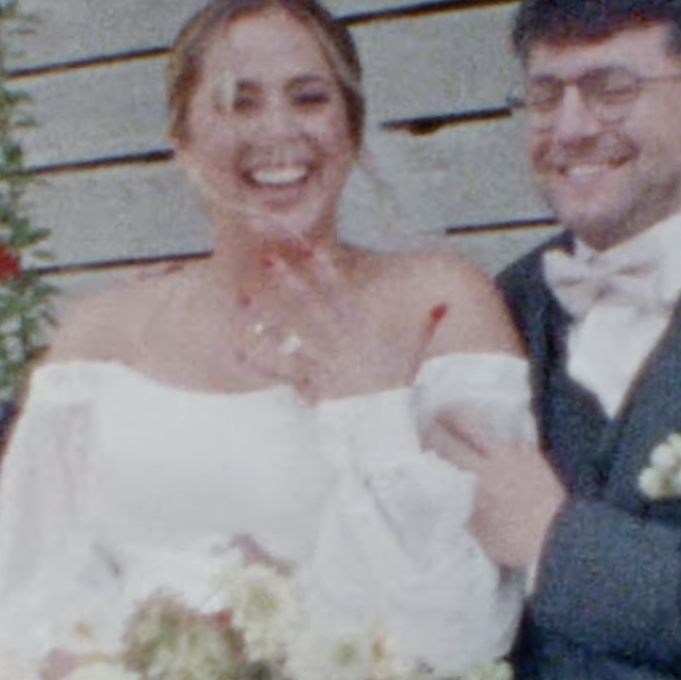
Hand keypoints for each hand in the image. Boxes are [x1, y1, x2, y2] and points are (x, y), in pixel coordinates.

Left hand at [234, 244, 439, 399]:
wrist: (390, 431)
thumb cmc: (398, 388)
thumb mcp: (415, 354)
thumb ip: (426, 326)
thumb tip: (444, 303)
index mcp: (363, 334)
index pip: (344, 296)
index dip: (326, 271)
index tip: (310, 249)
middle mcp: (342, 348)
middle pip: (312, 309)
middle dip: (290, 283)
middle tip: (268, 260)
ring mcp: (325, 369)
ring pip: (291, 339)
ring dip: (266, 318)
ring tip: (243, 299)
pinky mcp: (313, 392)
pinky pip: (282, 377)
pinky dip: (258, 365)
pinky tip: (236, 351)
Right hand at [425, 407, 567, 570]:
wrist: (560, 538)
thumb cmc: (514, 542)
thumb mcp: (477, 531)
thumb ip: (460, 506)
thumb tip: (444, 489)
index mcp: (477, 475)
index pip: (445, 445)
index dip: (428, 434)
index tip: (417, 429)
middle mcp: (496, 456)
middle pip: (467, 422)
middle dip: (448, 414)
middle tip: (435, 413)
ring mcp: (518, 453)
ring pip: (490, 424)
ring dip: (472, 418)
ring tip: (460, 418)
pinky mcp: (535, 456)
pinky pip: (510, 435)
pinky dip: (495, 431)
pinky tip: (492, 437)